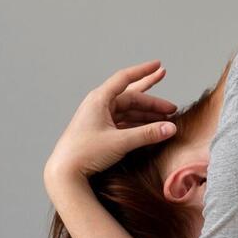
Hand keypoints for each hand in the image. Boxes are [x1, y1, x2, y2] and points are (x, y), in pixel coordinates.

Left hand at [45, 59, 179, 183]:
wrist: (65, 172)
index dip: (144, 71)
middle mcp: (99, 105)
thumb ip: (148, 134)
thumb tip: (171, 128)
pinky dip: (139, 125)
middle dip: (153, 103)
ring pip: (129, 111)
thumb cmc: (86, 153)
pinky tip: (151, 129)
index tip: (158, 65)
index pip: (125, 78)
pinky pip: (124, 123)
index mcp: (100, 99)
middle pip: (131, 98)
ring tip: (165, 120)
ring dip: (147, 116)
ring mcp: (100, 118)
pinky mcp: (101, 131)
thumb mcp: (121, 142)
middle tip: (172, 108)